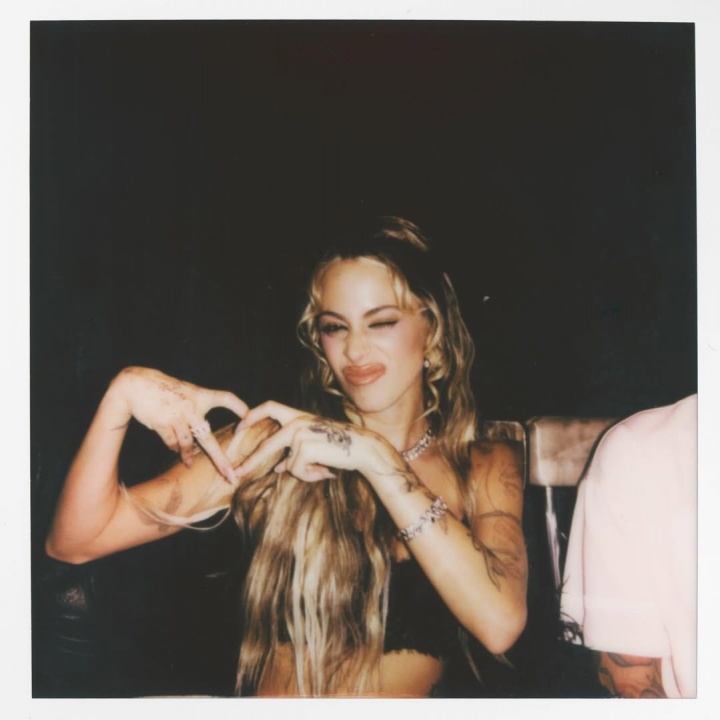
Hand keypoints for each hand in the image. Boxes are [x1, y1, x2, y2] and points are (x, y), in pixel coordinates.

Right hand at [110, 367, 247, 481]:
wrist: (136, 385)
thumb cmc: (165, 390)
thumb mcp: (186, 391)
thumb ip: (196, 409)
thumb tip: (201, 440)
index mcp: (200, 395)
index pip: (225, 398)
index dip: (239, 407)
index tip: (250, 417)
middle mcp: (190, 406)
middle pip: (208, 438)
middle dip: (220, 460)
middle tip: (231, 475)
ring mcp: (176, 416)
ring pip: (187, 443)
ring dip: (187, 455)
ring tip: (189, 462)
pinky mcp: (161, 423)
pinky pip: (171, 442)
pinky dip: (174, 447)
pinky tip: (174, 448)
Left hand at [234, 401, 384, 482]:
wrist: (362, 447)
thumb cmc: (340, 446)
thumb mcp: (314, 445)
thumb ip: (295, 452)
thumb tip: (279, 468)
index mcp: (299, 416)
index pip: (269, 407)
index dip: (251, 415)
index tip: (238, 428)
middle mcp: (297, 422)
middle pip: (267, 444)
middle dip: (251, 460)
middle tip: (236, 473)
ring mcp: (300, 434)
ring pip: (288, 464)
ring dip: (303, 473)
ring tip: (322, 469)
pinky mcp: (305, 448)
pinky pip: (298, 470)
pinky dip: (310, 475)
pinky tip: (325, 470)